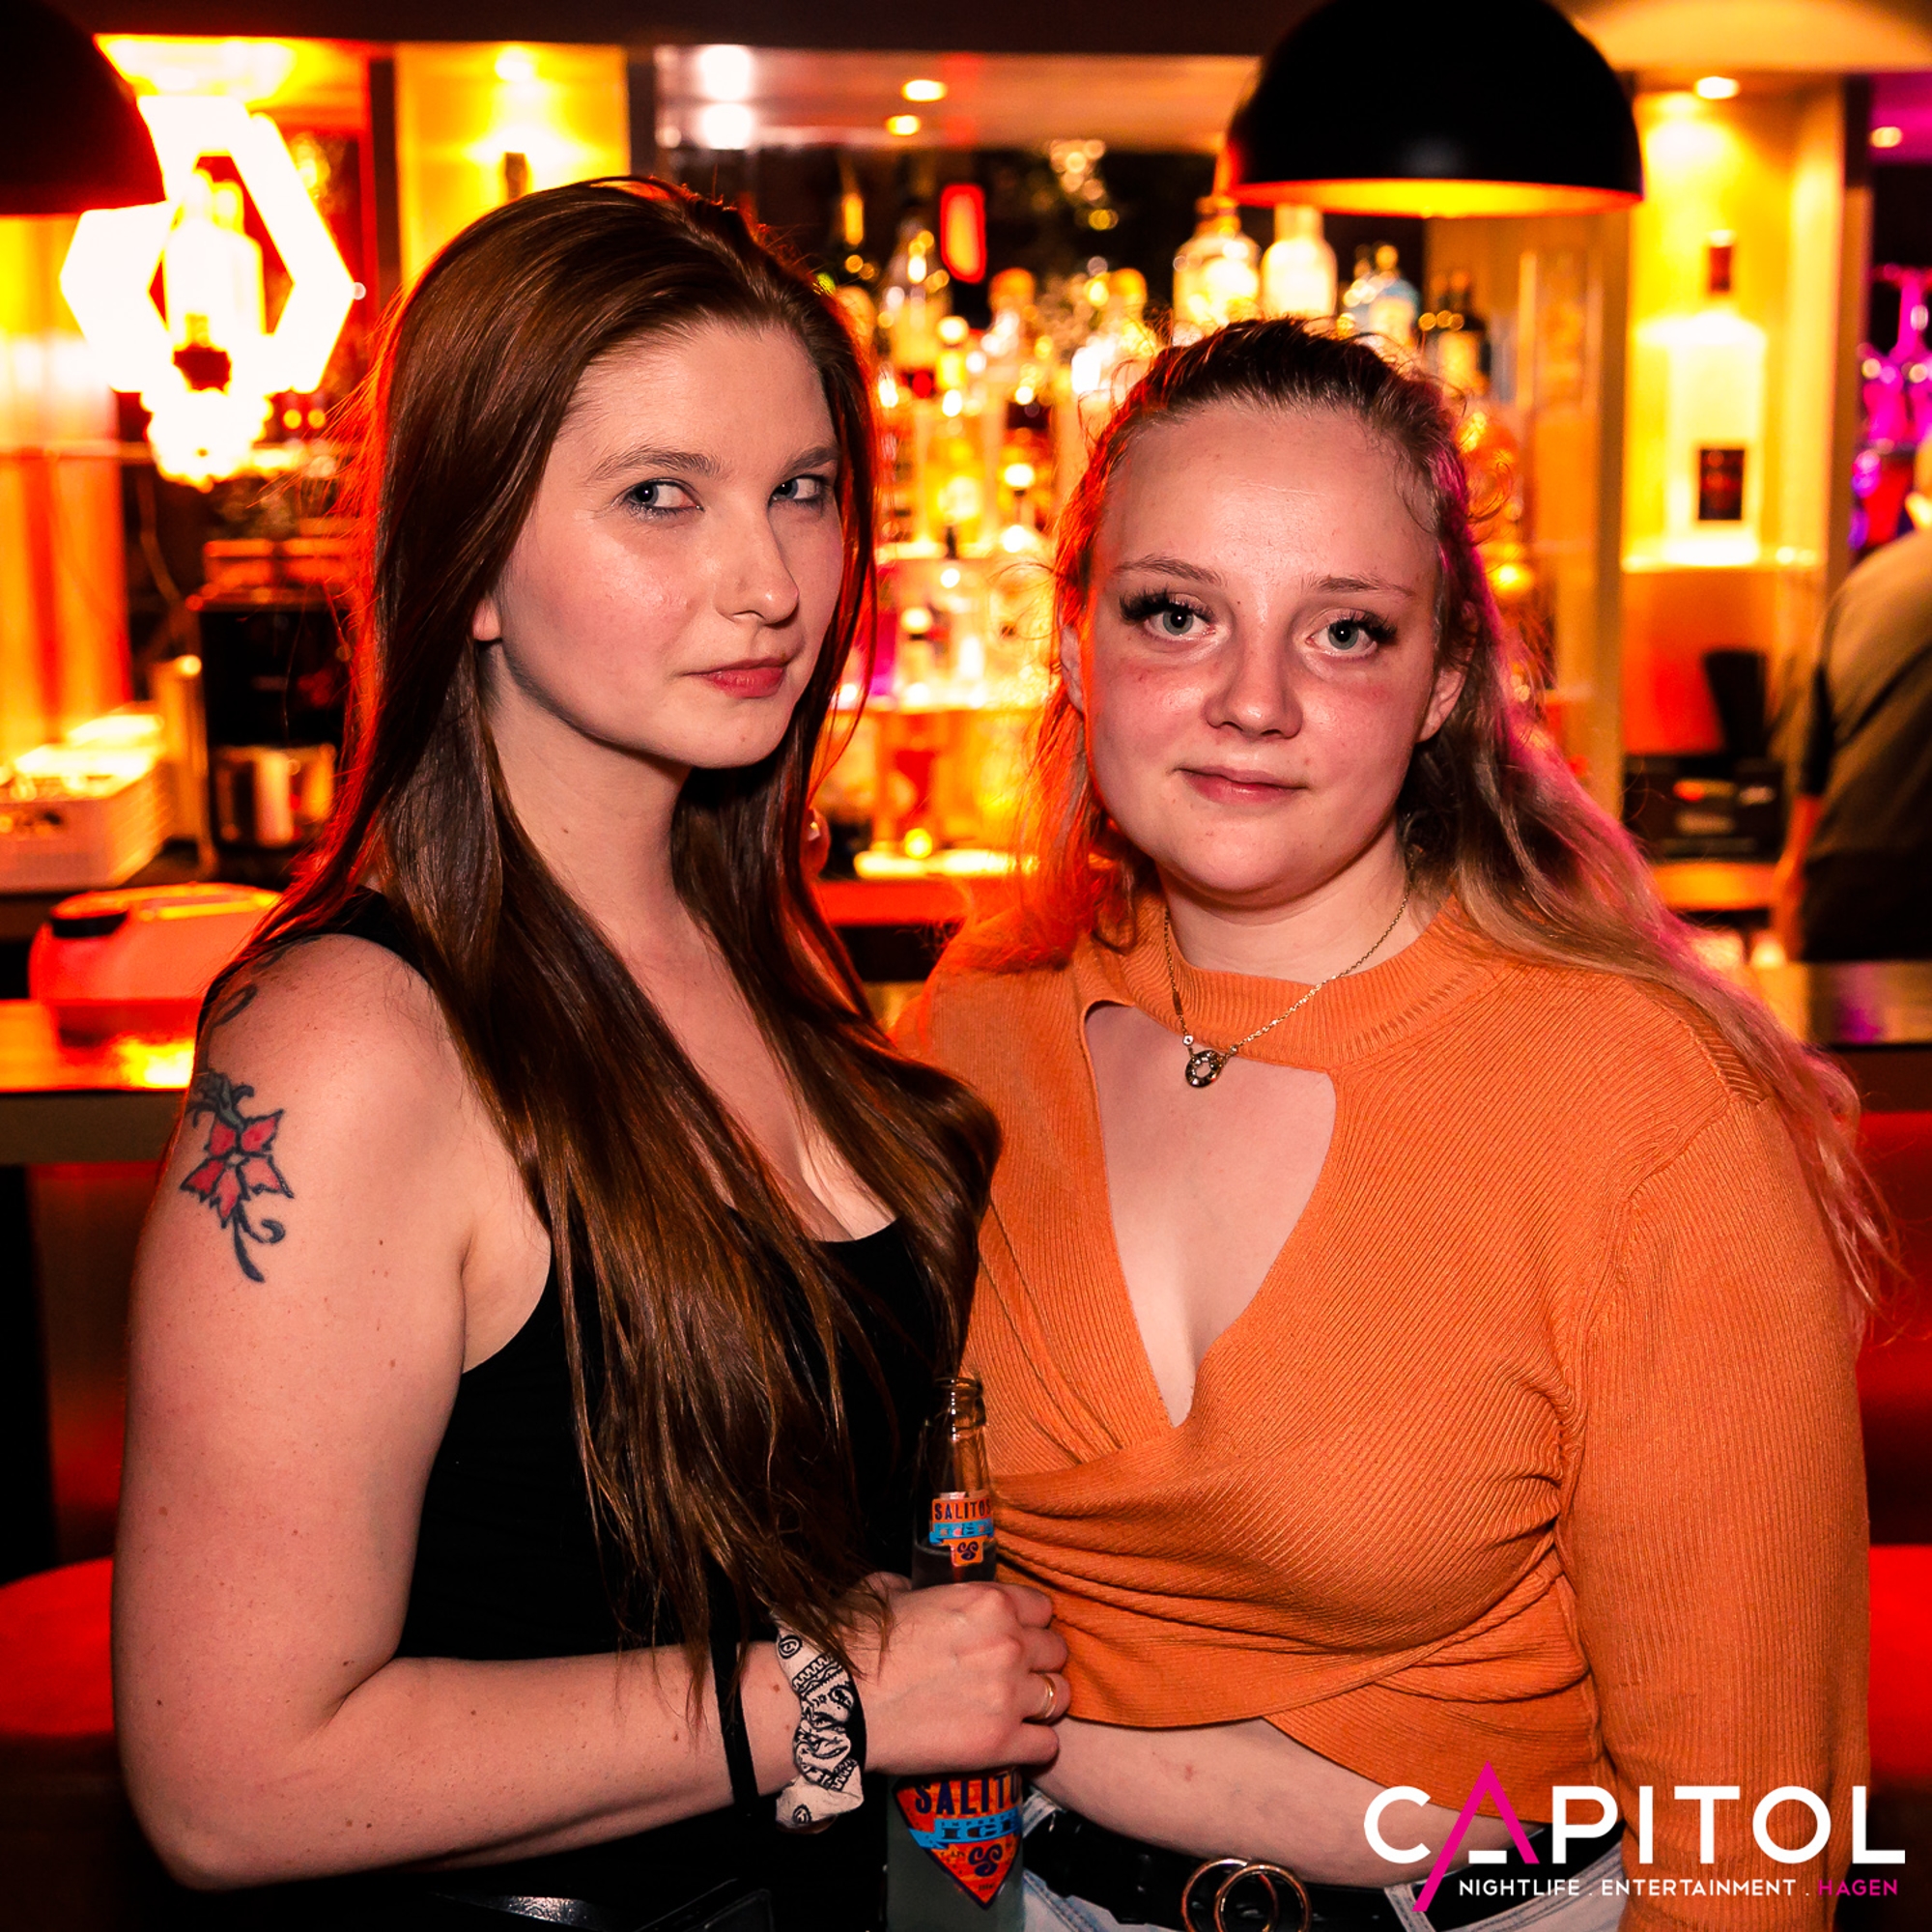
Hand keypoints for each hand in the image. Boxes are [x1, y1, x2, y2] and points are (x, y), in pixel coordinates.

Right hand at [850, 1573, 1068, 1775]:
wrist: (838, 1703)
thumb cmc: (857, 1645)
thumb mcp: (890, 1592)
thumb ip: (919, 1586)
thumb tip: (917, 1589)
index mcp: (988, 1601)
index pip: (1042, 1608)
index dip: (1027, 1623)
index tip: (1013, 1637)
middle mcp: (1008, 1644)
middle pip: (1056, 1651)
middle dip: (1037, 1661)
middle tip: (1011, 1675)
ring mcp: (1008, 1695)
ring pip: (1060, 1697)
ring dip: (1041, 1703)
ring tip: (1015, 1711)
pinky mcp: (1000, 1743)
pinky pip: (1047, 1745)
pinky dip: (1032, 1747)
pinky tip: (1010, 1743)